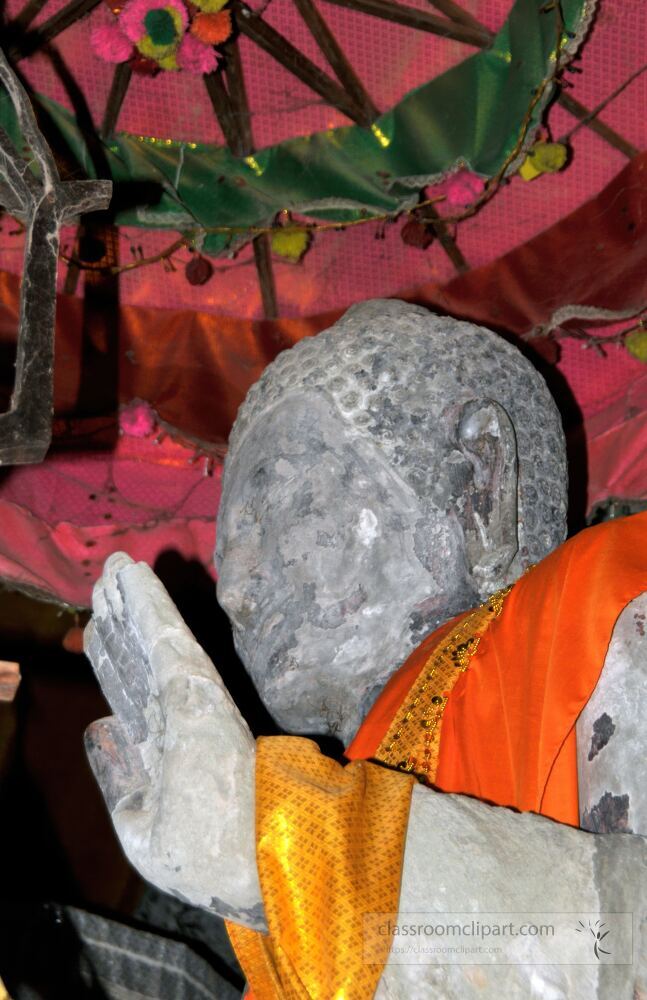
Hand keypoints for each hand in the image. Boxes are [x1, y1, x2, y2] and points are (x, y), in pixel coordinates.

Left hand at [85, 552, 264, 928]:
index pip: (128, 690)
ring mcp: (183, 697)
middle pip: (132, 656)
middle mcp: (170, 714)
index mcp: (160, 750)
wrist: (252, 859)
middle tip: (104, 577)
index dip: (111, 656)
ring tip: (113, 564)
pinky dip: (146, 603)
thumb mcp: (139, 826)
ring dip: (127, 599)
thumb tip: (101, 728)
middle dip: (115, 618)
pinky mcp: (193, 685)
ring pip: (144, 637)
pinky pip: (162, 635)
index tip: (98, 627)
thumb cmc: (203, 856)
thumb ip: (117, 774)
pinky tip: (132, 573)